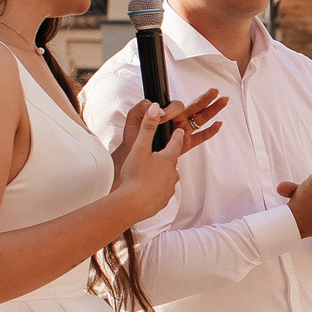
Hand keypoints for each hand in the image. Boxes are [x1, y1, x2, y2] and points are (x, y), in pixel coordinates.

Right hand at [110, 98, 222, 214]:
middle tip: (158, 154)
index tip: (179, 131)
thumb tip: (156, 108)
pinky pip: (161, 191)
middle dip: (165, 157)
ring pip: (166, 177)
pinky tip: (146, 189)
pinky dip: (155, 188)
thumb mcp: (140, 148)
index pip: (176, 143)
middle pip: (171, 162)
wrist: (133, 204)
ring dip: (159, 174)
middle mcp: (173, 173)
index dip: (177, 136)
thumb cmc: (135, 175)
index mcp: (168, 159)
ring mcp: (169, 188)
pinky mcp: (163, 200)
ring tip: (148, 174)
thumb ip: (148, 127)